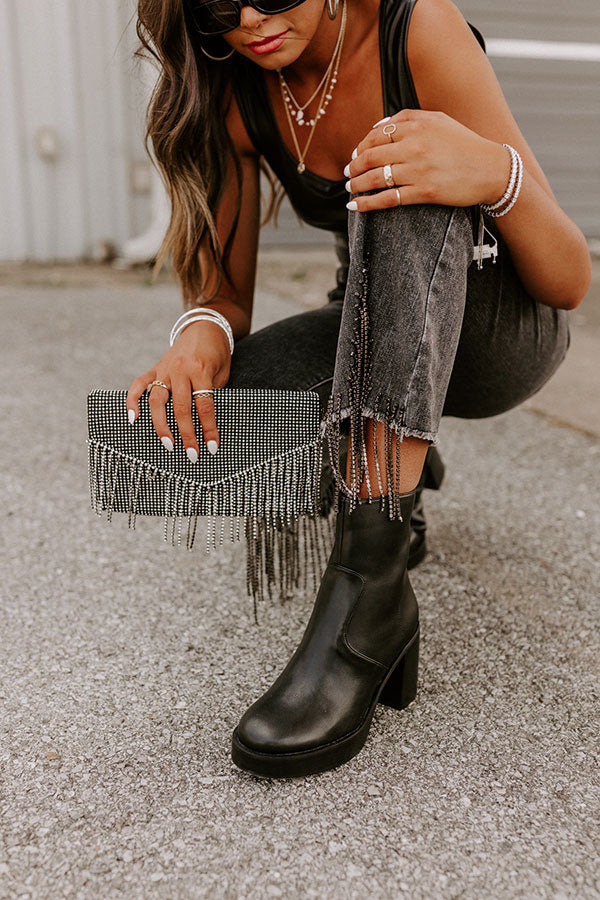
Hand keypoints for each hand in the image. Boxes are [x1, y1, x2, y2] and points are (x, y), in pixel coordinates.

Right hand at [125, 319, 231, 461]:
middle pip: (180, 407)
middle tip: (192, 454)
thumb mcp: (222, 373)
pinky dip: (133, 401)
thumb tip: (205, 423)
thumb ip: (211, 394)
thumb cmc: (217, 353)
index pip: (204, 405)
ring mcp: (164, 369)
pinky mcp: (155, 369)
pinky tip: (132, 419)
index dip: (208, 428)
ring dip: (161, 425)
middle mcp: (180, 370)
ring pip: (157, 401)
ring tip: (168, 444)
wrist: (205, 327)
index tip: (212, 447)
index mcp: (200, 369)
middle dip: (186, 434)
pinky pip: (139, 385)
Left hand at [344, 109, 507, 210]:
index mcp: (418, 126)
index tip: (355, 156)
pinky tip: (356, 206)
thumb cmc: (465, 144)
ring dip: (356, 185)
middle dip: (354, 167)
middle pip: (371, 156)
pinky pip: (388, 198)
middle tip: (348, 174)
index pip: (376, 136)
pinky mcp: (424, 192)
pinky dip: (367, 203)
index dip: (360, 147)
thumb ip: (408, 118)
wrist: (491, 169)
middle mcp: (416, 146)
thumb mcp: (439, 120)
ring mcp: (419, 170)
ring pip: (376, 178)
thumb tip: (378, 125)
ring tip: (350, 189)